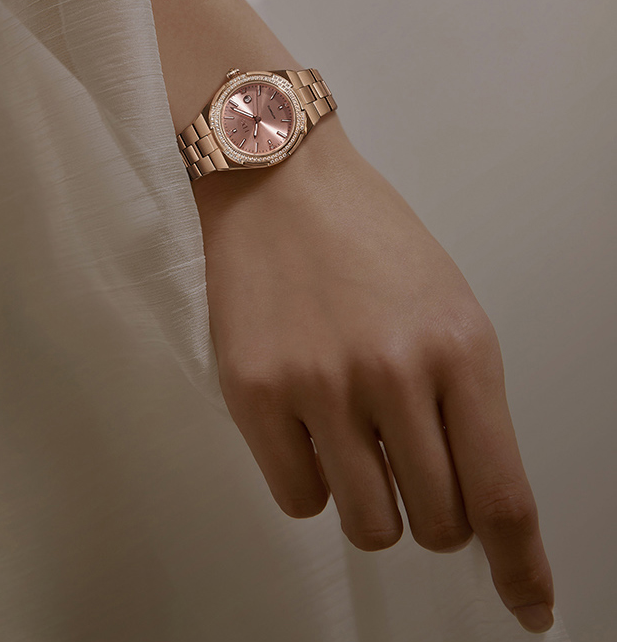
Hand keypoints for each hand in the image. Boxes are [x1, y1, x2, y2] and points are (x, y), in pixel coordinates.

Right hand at [193, 115, 554, 634]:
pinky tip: (306, 426)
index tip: (528, 606)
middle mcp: (394, 374)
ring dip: (372, 502)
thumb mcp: (449, 306)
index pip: (502, 494)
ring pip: (368, 525)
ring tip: (354, 442)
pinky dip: (311, 480)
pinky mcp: (253, 394)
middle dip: (433, 512)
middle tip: (409, 464)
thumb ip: (466, 400)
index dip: (520, 567)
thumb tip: (472, 496)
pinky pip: (298, 499)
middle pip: (437, 524)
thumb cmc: (368, 237)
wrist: (281, 182)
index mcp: (460, 348)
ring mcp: (318, 386)